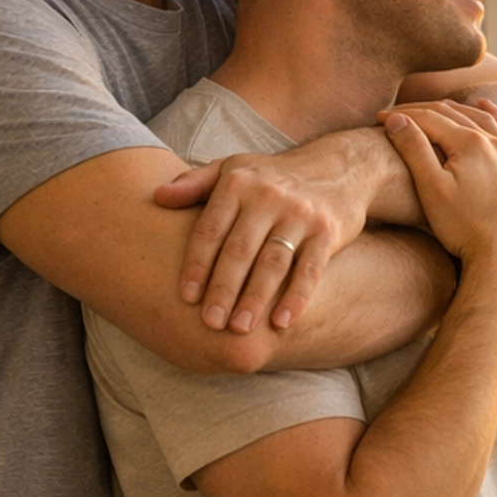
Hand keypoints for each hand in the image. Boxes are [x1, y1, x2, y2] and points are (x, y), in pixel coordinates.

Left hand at [152, 129, 398, 333]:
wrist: (339, 168)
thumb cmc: (272, 177)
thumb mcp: (233, 169)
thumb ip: (194, 183)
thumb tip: (157, 197)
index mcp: (238, 182)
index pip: (211, 228)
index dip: (197, 263)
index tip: (186, 296)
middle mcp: (269, 196)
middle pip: (240, 249)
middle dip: (223, 288)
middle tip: (209, 322)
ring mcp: (301, 214)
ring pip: (273, 262)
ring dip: (256, 298)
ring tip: (239, 328)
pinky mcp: (328, 232)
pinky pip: (310, 270)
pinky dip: (296, 298)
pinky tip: (282, 324)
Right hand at [382, 101, 496, 287]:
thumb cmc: (464, 228)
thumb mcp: (431, 190)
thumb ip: (414, 150)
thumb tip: (396, 119)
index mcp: (471, 143)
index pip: (430, 118)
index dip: (401, 116)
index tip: (378, 119)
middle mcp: (496, 143)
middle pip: (455, 115)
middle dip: (424, 111)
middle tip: (399, 115)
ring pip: (485, 120)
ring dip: (458, 109)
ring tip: (437, 106)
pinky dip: (496, 118)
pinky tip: (488, 110)